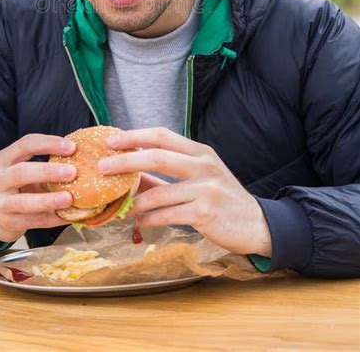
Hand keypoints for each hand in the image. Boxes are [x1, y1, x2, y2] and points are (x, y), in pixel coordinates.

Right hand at [0, 134, 76, 242]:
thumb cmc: (16, 186)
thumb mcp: (22, 168)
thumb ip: (44, 162)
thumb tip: (82, 156)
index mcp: (3, 159)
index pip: (25, 144)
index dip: (49, 144)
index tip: (72, 147)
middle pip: (21, 172)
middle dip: (48, 172)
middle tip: (72, 172)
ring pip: (23, 201)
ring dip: (48, 200)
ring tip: (69, 198)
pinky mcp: (7, 222)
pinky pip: (33, 221)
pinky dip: (52, 218)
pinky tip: (68, 216)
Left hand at [98, 127, 271, 256]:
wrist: (256, 223)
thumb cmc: (221, 198)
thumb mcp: (197, 179)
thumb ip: (164, 177)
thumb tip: (129, 176)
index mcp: (199, 151)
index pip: (162, 135)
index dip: (134, 136)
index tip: (111, 141)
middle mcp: (203, 165)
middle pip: (158, 156)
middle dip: (126, 161)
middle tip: (103, 167)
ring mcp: (206, 189)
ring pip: (160, 192)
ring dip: (136, 201)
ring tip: (123, 207)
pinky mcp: (206, 213)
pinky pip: (169, 215)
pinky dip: (151, 218)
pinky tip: (142, 222)